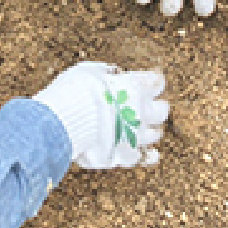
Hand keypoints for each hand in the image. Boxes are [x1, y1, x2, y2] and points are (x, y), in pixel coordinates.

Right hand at [34, 62, 168, 168]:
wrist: (64, 122)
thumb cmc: (73, 91)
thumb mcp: (86, 71)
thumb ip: (103, 71)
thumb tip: (112, 71)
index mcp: (134, 87)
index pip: (157, 82)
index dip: (153, 82)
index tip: (149, 82)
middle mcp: (140, 111)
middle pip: (163, 110)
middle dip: (157, 108)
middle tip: (145, 107)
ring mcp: (136, 135)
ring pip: (155, 134)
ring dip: (147, 130)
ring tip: (135, 127)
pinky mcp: (126, 155)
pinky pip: (142, 157)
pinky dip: (141, 154)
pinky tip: (137, 151)